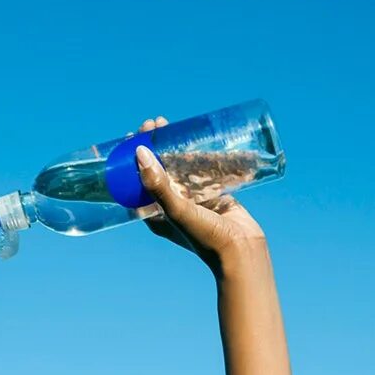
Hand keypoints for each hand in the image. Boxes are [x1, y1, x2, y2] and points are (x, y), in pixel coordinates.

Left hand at [131, 116, 267, 267]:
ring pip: (179, 167)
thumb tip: (139, 153)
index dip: (132, 159)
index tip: (132, 136)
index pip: (136, 182)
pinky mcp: (212, 195)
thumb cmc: (205, 236)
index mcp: (155, 215)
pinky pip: (202, 171)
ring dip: (175, 146)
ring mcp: (192, 200)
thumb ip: (157, 184)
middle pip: (158, 169)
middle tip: (154, 123)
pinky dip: (199, 155)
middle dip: (154, 146)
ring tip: (171, 125)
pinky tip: (198, 140)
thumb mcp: (176, 210)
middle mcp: (171, 206)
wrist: (242, 251)